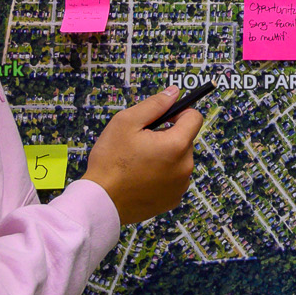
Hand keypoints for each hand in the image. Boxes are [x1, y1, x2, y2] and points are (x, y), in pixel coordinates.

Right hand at [81, 86, 202, 224]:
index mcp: (177, 145)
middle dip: (168, 136)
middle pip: (185, 140)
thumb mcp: (126, 122)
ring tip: (139, 162)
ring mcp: (181, 185)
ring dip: (165, 156)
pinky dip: (162, 175)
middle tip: (141, 143)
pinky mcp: (173, 199)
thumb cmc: (110, 161)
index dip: (179, 113)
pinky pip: (173, 178)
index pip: (195, 118)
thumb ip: (154, 105)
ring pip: (179, 160)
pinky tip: (141, 177)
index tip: (164, 118)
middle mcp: (185, 166)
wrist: (100, 202)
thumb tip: (174, 92)